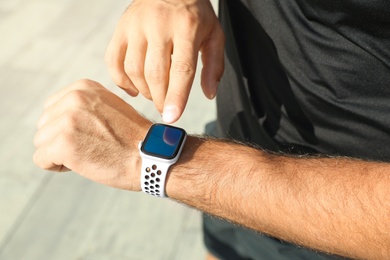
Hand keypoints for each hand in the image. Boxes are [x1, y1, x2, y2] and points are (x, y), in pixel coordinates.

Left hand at [33, 79, 151, 190]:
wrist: (151, 156)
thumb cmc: (131, 138)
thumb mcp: (108, 107)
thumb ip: (82, 105)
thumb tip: (54, 116)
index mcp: (83, 88)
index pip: (52, 108)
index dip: (67, 127)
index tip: (91, 133)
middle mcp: (73, 98)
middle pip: (44, 125)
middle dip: (61, 140)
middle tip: (92, 146)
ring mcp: (67, 120)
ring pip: (41, 142)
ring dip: (60, 153)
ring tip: (89, 154)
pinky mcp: (63, 144)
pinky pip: (40, 159)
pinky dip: (56, 166)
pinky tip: (81, 164)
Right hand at [105, 0, 224, 122]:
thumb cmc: (194, 14)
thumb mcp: (214, 34)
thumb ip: (213, 65)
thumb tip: (209, 94)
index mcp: (187, 27)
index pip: (181, 68)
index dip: (176, 96)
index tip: (171, 118)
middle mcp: (159, 25)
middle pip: (155, 73)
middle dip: (160, 99)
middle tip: (165, 108)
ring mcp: (135, 26)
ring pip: (133, 70)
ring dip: (144, 91)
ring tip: (154, 94)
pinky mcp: (120, 28)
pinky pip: (113, 61)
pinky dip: (121, 81)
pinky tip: (134, 88)